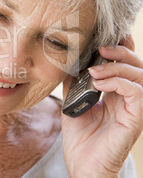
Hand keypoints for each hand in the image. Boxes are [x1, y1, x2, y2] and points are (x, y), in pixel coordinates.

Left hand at [61, 35, 142, 177]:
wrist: (82, 165)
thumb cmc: (80, 138)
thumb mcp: (73, 102)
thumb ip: (73, 82)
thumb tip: (66, 61)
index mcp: (116, 93)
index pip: (125, 64)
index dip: (120, 47)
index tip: (104, 36)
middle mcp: (128, 98)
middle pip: (137, 65)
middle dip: (121, 51)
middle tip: (100, 48)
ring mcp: (134, 108)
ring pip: (141, 76)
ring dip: (117, 67)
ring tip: (95, 70)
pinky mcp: (135, 120)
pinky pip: (137, 93)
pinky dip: (120, 83)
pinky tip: (100, 84)